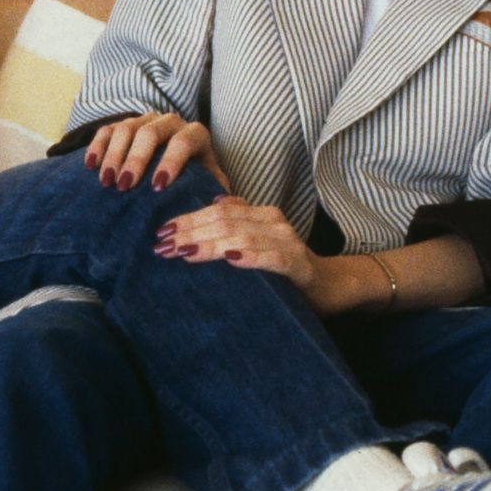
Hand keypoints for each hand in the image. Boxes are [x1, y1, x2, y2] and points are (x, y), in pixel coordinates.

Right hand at [83, 112, 228, 192]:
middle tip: (124, 186)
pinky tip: (90, 166)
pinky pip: (108, 129)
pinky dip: (97, 146)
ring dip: (114, 155)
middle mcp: (170, 122)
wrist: (176, 168)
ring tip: (106, 181)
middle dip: (136, 159)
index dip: (171, 162)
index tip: (157, 187)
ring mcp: (145, 121)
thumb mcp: (209, 184)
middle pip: (150, 132)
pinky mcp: (124, 125)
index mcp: (195, 135)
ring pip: (127, 128)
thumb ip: (216, 192)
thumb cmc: (194, 181)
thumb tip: (223, 205)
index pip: (183, 141)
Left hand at [155, 197, 320, 297]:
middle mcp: (273, 222)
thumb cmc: (286, 267)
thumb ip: (238, 223)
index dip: (187, 220)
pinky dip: (251, 257)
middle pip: (224, 222)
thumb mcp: (258, 242)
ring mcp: (287, 241)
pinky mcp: (299, 265)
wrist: (330, 286)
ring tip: (185, 253)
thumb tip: (213, 203)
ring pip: (242, 236)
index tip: (161, 233)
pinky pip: (273, 258)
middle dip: (190, 233)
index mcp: (260, 214)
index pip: (217, 211)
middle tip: (164, 246)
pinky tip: (231, 260)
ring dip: (210, 245)